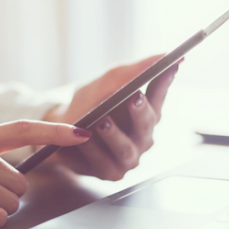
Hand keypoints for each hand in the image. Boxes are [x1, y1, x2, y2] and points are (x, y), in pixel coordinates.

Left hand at [44, 55, 179, 180]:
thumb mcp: (106, 81)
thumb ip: (132, 70)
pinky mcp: (110, 172)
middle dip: (140, 112)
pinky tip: (84, 137)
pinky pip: (103, 162)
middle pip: (147, 125)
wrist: (59, 128)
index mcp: (145, 113)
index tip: (169, 68)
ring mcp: (128, 157)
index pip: (159, 95)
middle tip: (133, 97)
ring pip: (126, 149)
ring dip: (114, 134)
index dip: (165, 82)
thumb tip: (162, 55)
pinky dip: (93, 150)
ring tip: (102, 121)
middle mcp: (142, 137)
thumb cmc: (88, 103)